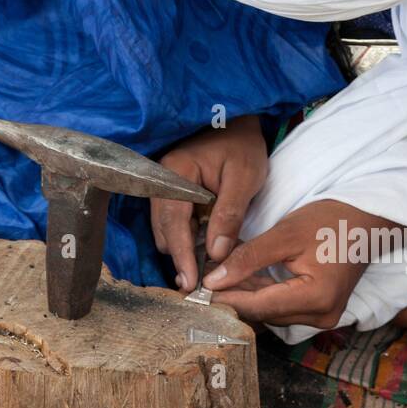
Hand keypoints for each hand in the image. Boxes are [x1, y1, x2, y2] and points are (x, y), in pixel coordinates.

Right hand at [151, 116, 266, 292]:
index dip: (181, 255)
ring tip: (202, 270)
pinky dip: (186, 238)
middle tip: (198, 285)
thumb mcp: (244, 178)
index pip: (172, 223)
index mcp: (175, 173)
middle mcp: (162, 181)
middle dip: (179, 257)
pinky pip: (174, 223)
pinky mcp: (172, 194)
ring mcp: (164, 187)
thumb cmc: (243, 145)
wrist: (238, 121)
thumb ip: (229, 214)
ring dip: (183, 249)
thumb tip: (216, 253)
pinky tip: (202, 250)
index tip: (190, 283)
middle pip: (163, 231)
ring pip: (166, 230)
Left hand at [204, 199, 399, 328]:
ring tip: (217, 277)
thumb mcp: (286, 234)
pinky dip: (261, 293)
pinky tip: (241, 278)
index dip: (224, 299)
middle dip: (231, 297)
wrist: (368, 219)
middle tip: (199, 284)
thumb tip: (213, 280)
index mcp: (316, 298)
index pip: (258, 306)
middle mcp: (321, 316)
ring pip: (270, 311)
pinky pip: (282, 306)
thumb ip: (248, 258)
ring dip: (245, 295)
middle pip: (263, 313)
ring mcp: (323, 316)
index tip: (194, 293)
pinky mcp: (320, 310)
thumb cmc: (332, 220)